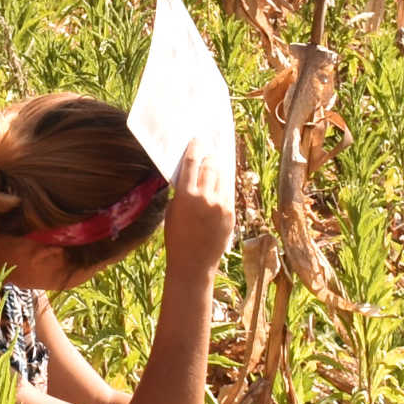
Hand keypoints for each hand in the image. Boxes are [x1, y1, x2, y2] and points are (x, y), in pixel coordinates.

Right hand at [157, 134, 236, 274]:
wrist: (193, 264)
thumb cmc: (177, 238)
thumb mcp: (172, 212)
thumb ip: (182, 192)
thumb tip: (190, 173)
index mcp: (186, 196)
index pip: (191, 163)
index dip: (195, 148)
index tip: (196, 140)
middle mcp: (206, 198)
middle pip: (210, 166)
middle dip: (208, 157)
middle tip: (207, 151)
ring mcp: (221, 206)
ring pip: (222, 177)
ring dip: (217, 169)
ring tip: (214, 164)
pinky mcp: (231, 214)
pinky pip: (228, 192)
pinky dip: (223, 185)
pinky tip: (220, 181)